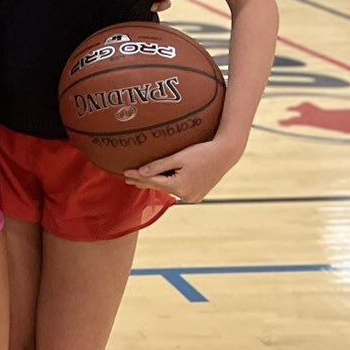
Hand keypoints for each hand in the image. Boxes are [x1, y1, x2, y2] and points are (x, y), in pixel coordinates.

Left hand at [124, 136, 241, 202]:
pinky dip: (169, 185)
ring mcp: (193, 197)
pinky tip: (160, 181)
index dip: (137, 176)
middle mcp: (186, 196)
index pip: (152, 181)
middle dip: (143, 181)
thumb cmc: (202, 151)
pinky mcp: (197, 195)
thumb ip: (159, 166)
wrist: (225, 153)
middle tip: (127, 178)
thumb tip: (141, 172)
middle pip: (159, 187)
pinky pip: (178, 189)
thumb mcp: (178, 157)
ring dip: (156, 183)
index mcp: (179, 186)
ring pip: (169, 189)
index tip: (124, 172)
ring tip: (140, 179)